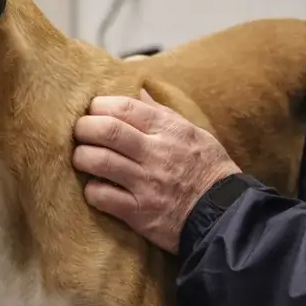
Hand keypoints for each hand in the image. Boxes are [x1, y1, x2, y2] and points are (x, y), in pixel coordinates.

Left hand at [72, 88, 240, 253]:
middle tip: (79, 133)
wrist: (226, 214)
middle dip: (84, 128)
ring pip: (99, 162)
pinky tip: (94, 188)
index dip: (99, 106)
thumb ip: (162, 113)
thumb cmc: (208, 169)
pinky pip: (103, 197)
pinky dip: (91, 190)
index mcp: (169, 131)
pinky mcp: (140, 213)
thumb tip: (139, 90)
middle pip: (107, 131)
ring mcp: (147, 184)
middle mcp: (156, 154)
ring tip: (81, 159)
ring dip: (82, 158)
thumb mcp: (192, 133)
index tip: (91, 111)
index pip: (125, 107)